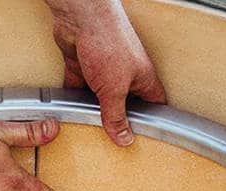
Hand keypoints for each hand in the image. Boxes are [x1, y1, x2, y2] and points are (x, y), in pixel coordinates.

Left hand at [48, 0, 165, 145]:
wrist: (80, 17)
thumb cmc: (107, 41)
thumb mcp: (114, 90)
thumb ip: (116, 116)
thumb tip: (124, 138)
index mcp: (142, 77)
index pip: (154, 103)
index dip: (151, 119)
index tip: (145, 135)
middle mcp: (125, 73)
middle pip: (125, 102)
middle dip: (118, 117)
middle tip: (113, 135)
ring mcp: (103, 69)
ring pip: (100, 96)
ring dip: (94, 108)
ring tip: (91, 125)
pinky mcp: (82, 65)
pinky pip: (79, 86)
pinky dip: (74, 97)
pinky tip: (70, 108)